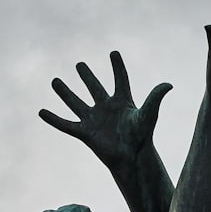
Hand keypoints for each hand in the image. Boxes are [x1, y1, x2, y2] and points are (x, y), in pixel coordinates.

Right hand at [39, 51, 172, 169]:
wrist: (131, 158)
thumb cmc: (142, 137)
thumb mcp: (149, 114)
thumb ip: (155, 97)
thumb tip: (169, 84)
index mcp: (123, 101)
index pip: (120, 79)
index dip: (117, 67)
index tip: (113, 53)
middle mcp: (106, 108)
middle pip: (94, 88)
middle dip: (87, 76)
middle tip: (80, 65)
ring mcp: (94, 119)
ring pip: (76, 102)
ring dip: (65, 92)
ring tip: (55, 81)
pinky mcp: (85, 133)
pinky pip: (66, 124)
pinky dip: (53, 119)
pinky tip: (41, 112)